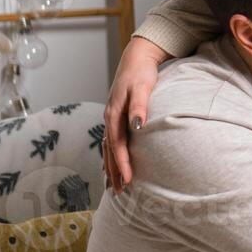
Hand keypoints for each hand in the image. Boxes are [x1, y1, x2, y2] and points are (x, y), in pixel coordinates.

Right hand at [102, 36, 170, 193]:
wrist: (137, 58)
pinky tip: (111, 166)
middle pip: (110, 151)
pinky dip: (110, 156)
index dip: (122, 164)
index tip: (129, 181)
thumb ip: (139, 106)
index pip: (117, 145)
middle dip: (114, 172)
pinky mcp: (116, 116)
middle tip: (119, 193)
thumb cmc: (142, 73)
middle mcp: (110, 118)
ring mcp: (111, 118)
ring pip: (108, 148)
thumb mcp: (142, 87)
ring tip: (115, 186)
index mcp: (114, 114)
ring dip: (111, 167)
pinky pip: (111, 142)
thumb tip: (137, 126)